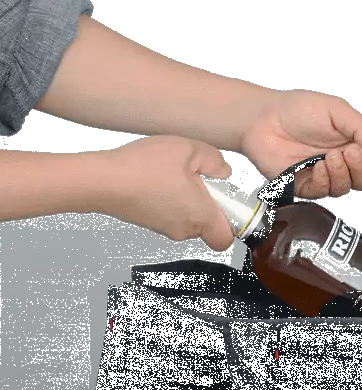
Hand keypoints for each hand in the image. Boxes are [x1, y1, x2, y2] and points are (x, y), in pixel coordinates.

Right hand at [98, 135, 233, 250]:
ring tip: (172, 175)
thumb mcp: (189, 150)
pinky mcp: (148, 224)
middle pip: (206, 226)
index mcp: (201, 217)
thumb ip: (214, 161)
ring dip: (186, 201)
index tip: (225, 203)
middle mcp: (185, 230)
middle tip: (196, 179)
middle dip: (207, 206)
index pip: (225, 239)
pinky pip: (168, 215)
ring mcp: (164, 230)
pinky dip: (167, 201)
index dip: (231, 225)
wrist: (102, 181)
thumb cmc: (150, 166)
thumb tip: (223, 174)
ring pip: (187, 220)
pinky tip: (155, 180)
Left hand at [239, 90, 361, 198]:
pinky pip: (322, 193)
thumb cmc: (298, 111)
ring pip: (344, 189)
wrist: (265, 119)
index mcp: (352, 147)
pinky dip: (323, 180)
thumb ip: (360, 129)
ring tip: (329, 156)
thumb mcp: (337, 111)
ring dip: (340, 173)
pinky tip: (316, 165)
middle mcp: (340, 165)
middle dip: (361, 169)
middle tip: (349, 152)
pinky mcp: (304, 187)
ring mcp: (323, 178)